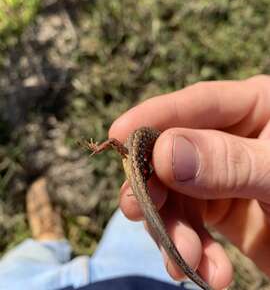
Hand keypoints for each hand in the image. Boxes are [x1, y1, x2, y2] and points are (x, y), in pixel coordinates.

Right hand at [109, 75, 269, 289]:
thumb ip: (231, 162)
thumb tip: (162, 153)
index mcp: (253, 108)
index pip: (193, 104)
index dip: (153, 117)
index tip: (116, 135)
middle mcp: (230, 139)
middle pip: (172, 154)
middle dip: (155, 187)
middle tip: (139, 210)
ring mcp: (223, 178)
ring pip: (175, 196)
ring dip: (173, 232)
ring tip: (184, 262)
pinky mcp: (224, 214)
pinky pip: (191, 228)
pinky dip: (191, 254)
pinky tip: (206, 275)